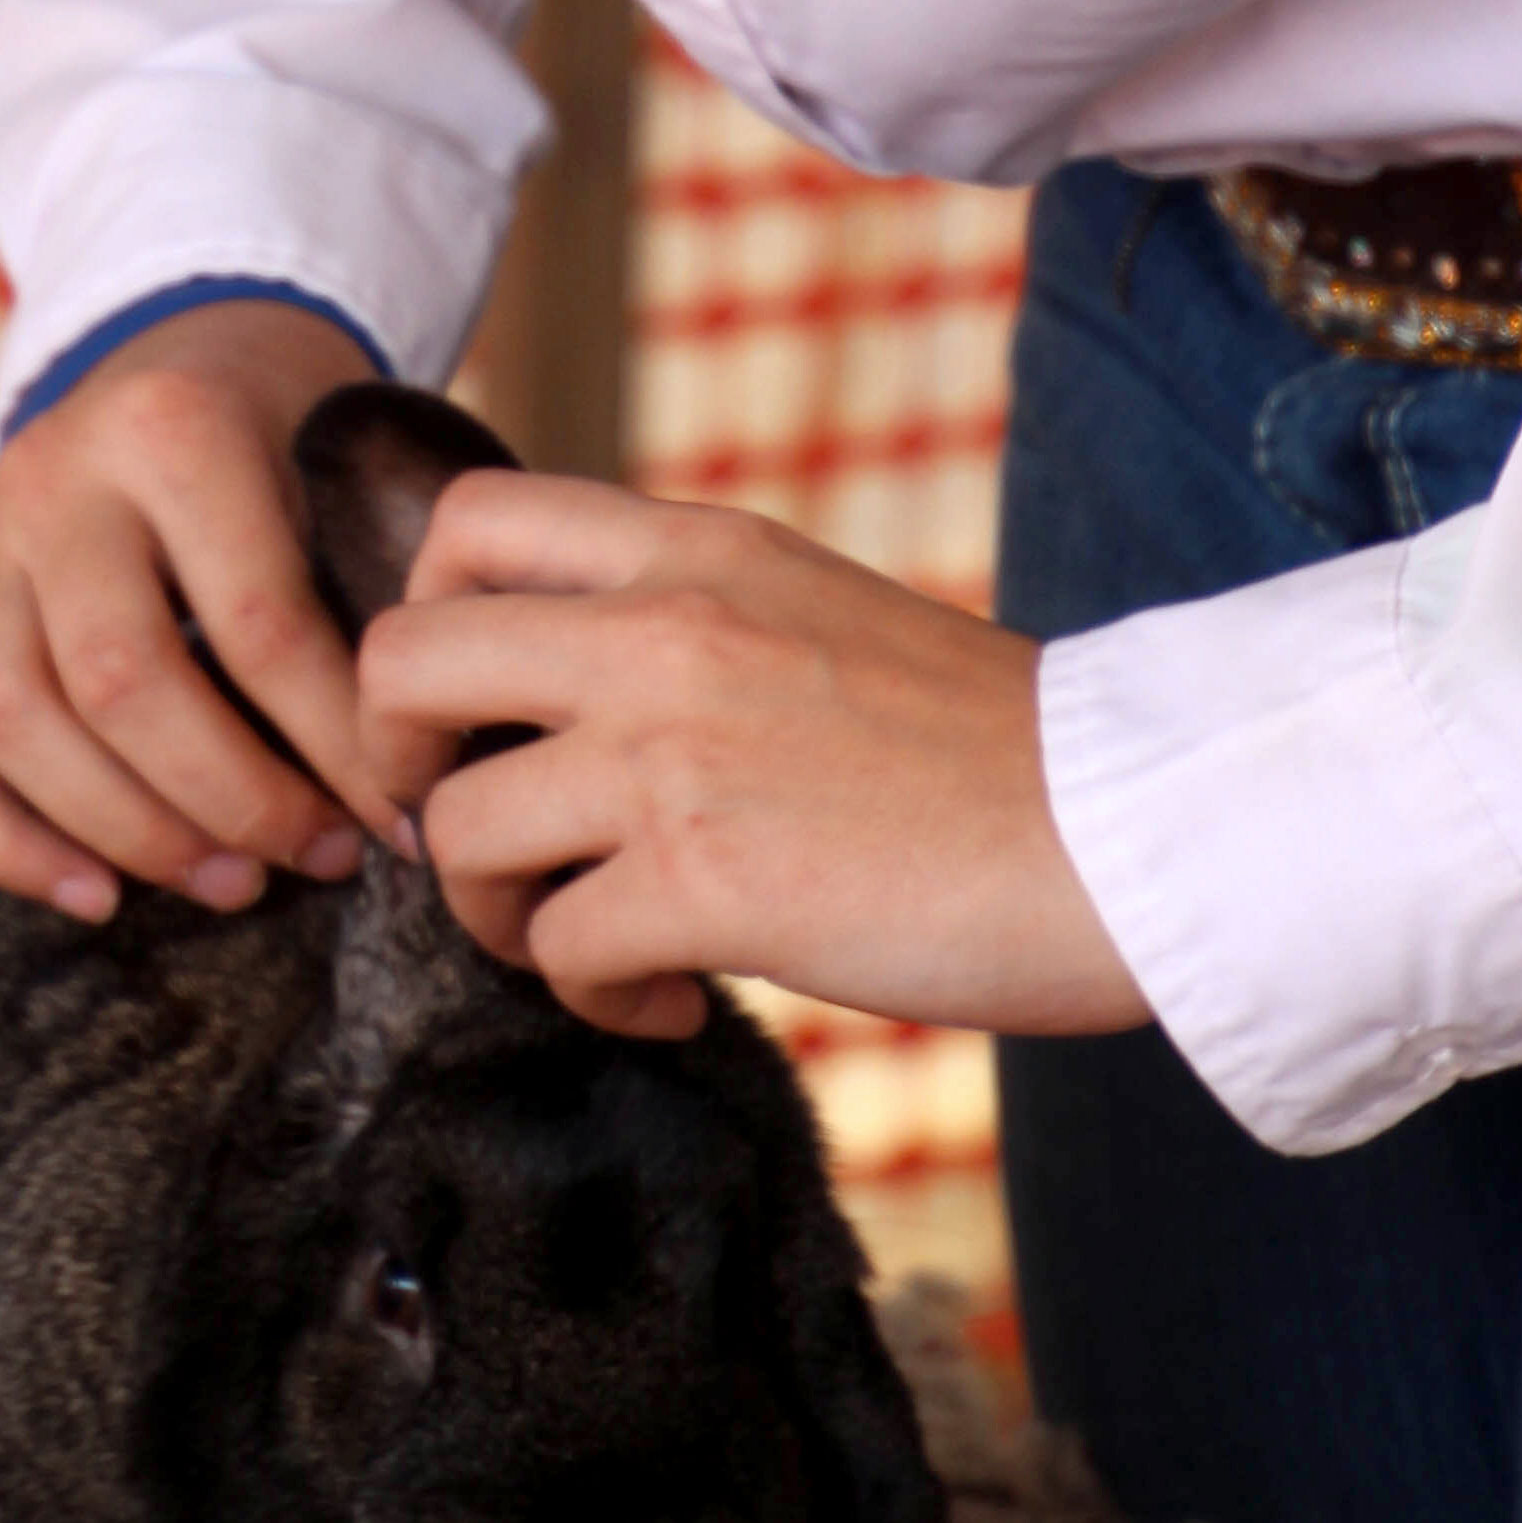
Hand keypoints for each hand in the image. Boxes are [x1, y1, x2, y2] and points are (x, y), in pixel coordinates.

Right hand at [0, 299, 399, 917]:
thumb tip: (423, 775)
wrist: (178, 365)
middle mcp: (53, 483)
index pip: (256, 623)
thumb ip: (370, 593)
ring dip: (125, 831)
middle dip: (233, 799)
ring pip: (8, 721)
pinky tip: (95, 896)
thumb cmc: (292, 448)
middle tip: (317, 857)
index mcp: (173, 432)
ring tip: (232, 883)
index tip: (403, 816)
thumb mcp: (344, 473)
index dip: (337, 744)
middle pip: (121, 683)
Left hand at [357, 473, 1149, 1038]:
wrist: (1125, 830)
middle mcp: (662, 630)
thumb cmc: (983, 747)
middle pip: (399, 666)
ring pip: (456, 834)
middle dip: (395, 768)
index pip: (466, 525)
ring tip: (590, 939)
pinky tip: (670, 997)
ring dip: (499, 914)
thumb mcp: (811, 613)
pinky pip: (556, 953)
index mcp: (693, 550)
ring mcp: (674, 752)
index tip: (470, 713)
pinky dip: (595, 996)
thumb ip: (682, 620)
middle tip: (468, 833)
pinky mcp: (705, 881)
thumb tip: (551, 691)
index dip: (423, 624)